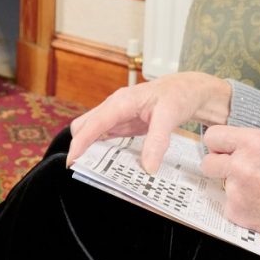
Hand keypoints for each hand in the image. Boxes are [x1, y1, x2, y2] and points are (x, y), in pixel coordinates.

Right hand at [66, 71, 231, 173]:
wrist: (187, 89)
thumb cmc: (177, 95)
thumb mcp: (170, 116)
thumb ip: (158, 141)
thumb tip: (147, 168)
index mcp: (121, 102)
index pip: (93, 123)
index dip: (80, 143)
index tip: (72, 162)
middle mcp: (114, 107)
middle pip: (84, 126)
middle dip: (80, 146)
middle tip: (84, 170)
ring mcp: (117, 114)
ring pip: (91, 131)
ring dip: (89, 149)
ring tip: (94, 171)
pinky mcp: (122, 122)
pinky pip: (105, 136)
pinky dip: (102, 149)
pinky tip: (109, 163)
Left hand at [200, 125, 259, 247]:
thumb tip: (243, 141)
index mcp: (253, 143)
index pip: (213, 136)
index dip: (218, 144)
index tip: (223, 150)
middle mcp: (240, 164)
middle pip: (207, 162)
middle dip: (218, 166)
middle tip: (235, 171)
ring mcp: (236, 190)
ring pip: (221, 184)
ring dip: (235, 187)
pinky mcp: (236, 211)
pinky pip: (230, 204)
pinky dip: (242, 206)